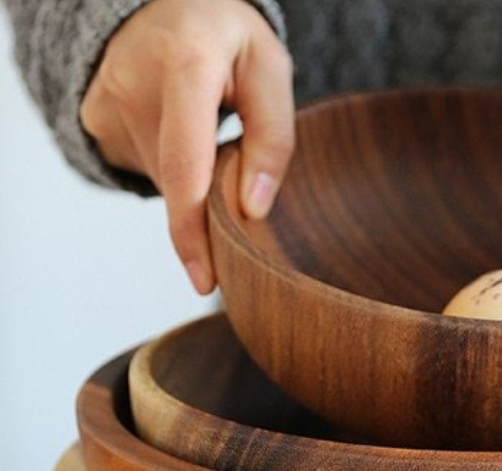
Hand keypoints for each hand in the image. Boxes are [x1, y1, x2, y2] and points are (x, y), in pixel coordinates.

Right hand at [80, 0, 294, 293]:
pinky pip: (147, 169)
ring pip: (165, 182)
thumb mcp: (269, 69)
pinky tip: (177, 129)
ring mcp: (107, 103)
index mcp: (186, 63)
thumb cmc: (225, 36)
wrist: (161, 3)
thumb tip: (254, 209)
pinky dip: (172, 166)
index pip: (187, 164)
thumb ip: (273, 138)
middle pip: (180, 183)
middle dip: (212, 206)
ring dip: (195, 178)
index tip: (205, 278)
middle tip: (237, 182)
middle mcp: (135, 83)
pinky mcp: (95, 121)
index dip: (193, 230)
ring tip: (206, 130)